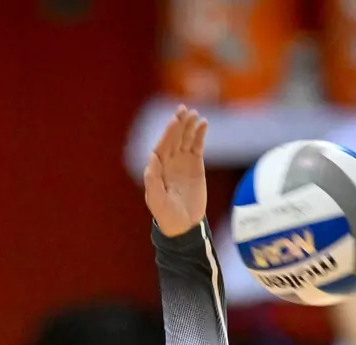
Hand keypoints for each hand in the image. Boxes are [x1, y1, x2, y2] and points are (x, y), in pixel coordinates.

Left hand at [143, 106, 207, 236]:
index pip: (163, 145)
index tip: (174, 121)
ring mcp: (182, 161)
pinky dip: (199, 134)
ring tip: (194, 114)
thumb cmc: (166, 214)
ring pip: (185, 139)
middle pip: (174, 138)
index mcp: (158, 167)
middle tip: (183, 110)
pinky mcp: (196, 164)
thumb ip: (153, 181)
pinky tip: (203, 124)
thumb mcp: (157, 201)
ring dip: (189, 125)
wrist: (184, 225)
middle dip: (178, 124)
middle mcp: (169, 161)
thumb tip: (152, 157)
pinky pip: (197, 145)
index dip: (168, 133)